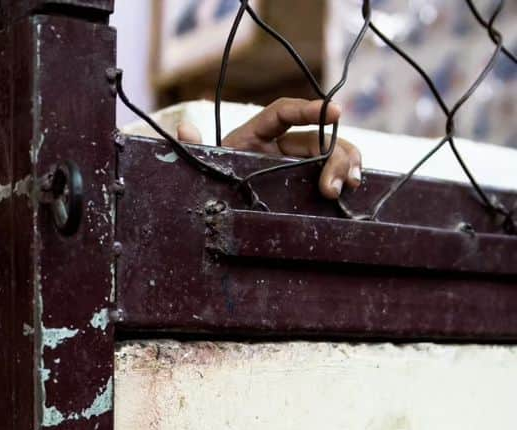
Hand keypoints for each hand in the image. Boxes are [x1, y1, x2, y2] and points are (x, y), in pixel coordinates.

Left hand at [179, 97, 362, 199]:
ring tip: (351, 185)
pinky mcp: (299, 184)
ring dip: (345, 164)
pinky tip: (353, 188)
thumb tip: (183, 130)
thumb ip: (195, 149)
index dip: (308, 109)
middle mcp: (278, 146)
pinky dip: (342, 177)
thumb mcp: (203, 167)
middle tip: (339, 181)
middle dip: (334, 153)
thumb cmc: (208, 183)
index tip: (332, 110)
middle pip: (316, 137)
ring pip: (328, 154)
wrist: (211, 212)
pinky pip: (326, 175)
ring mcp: (291, 165)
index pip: (284, 113)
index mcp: (255, 135)